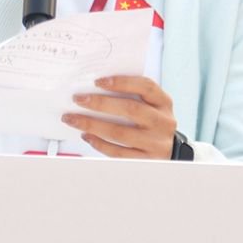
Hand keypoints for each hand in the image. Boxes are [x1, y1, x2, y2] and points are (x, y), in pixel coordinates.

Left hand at [62, 76, 177, 159]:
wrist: (168, 151)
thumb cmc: (152, 123)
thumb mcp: (150, 106)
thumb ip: (131, 96)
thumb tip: (94, 89)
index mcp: (163, 103)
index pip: (145, 87)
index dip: (122, 82)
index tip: (98, 81)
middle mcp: (162, 122)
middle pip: (130, 109)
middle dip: (100, 103)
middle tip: (78, 99)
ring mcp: (156, 143)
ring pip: (120, 132)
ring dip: (93, 125)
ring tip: (74, 119)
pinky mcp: (146, 160)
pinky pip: (119, 152)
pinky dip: (100, 144)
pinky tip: (87, 136)